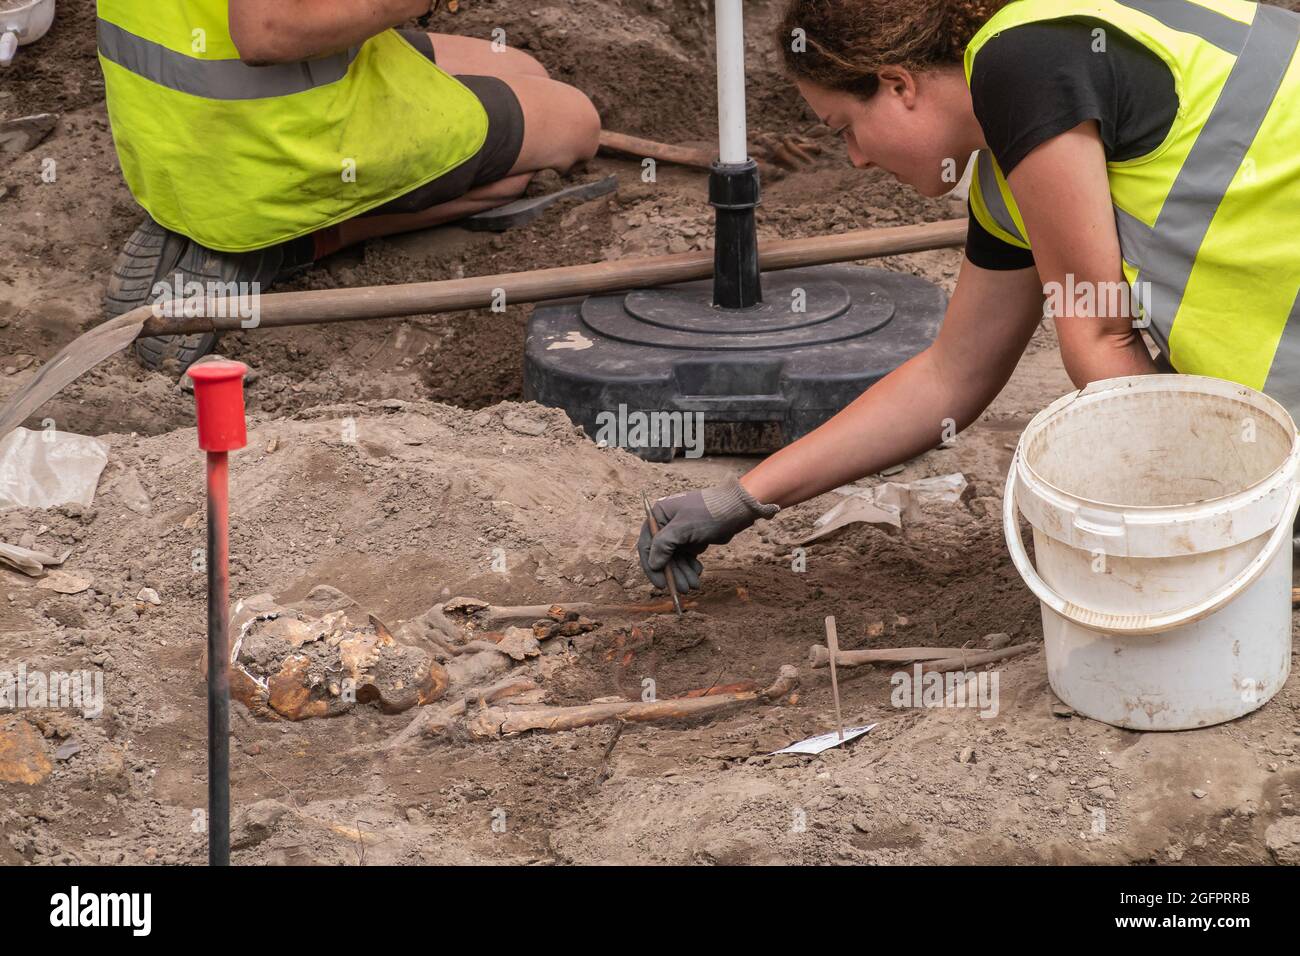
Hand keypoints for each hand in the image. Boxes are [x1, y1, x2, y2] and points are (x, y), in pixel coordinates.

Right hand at [637, 479, 778, 592]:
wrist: (737, 507)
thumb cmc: (708, 513)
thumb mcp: (682, 528)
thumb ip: (664, 545)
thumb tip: (653, 564)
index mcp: (658, 515)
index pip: (647, 545)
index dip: (652, 567)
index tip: (661, 584)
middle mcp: (665, 523)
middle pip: (662, 555)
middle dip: (673, 573)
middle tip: (683, 589)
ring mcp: (679, 532)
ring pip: (675, 558)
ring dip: (683, 573)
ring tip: (694, 585)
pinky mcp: (691, 538)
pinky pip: (686, 557)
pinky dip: (690, 567)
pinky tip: (698, 573)